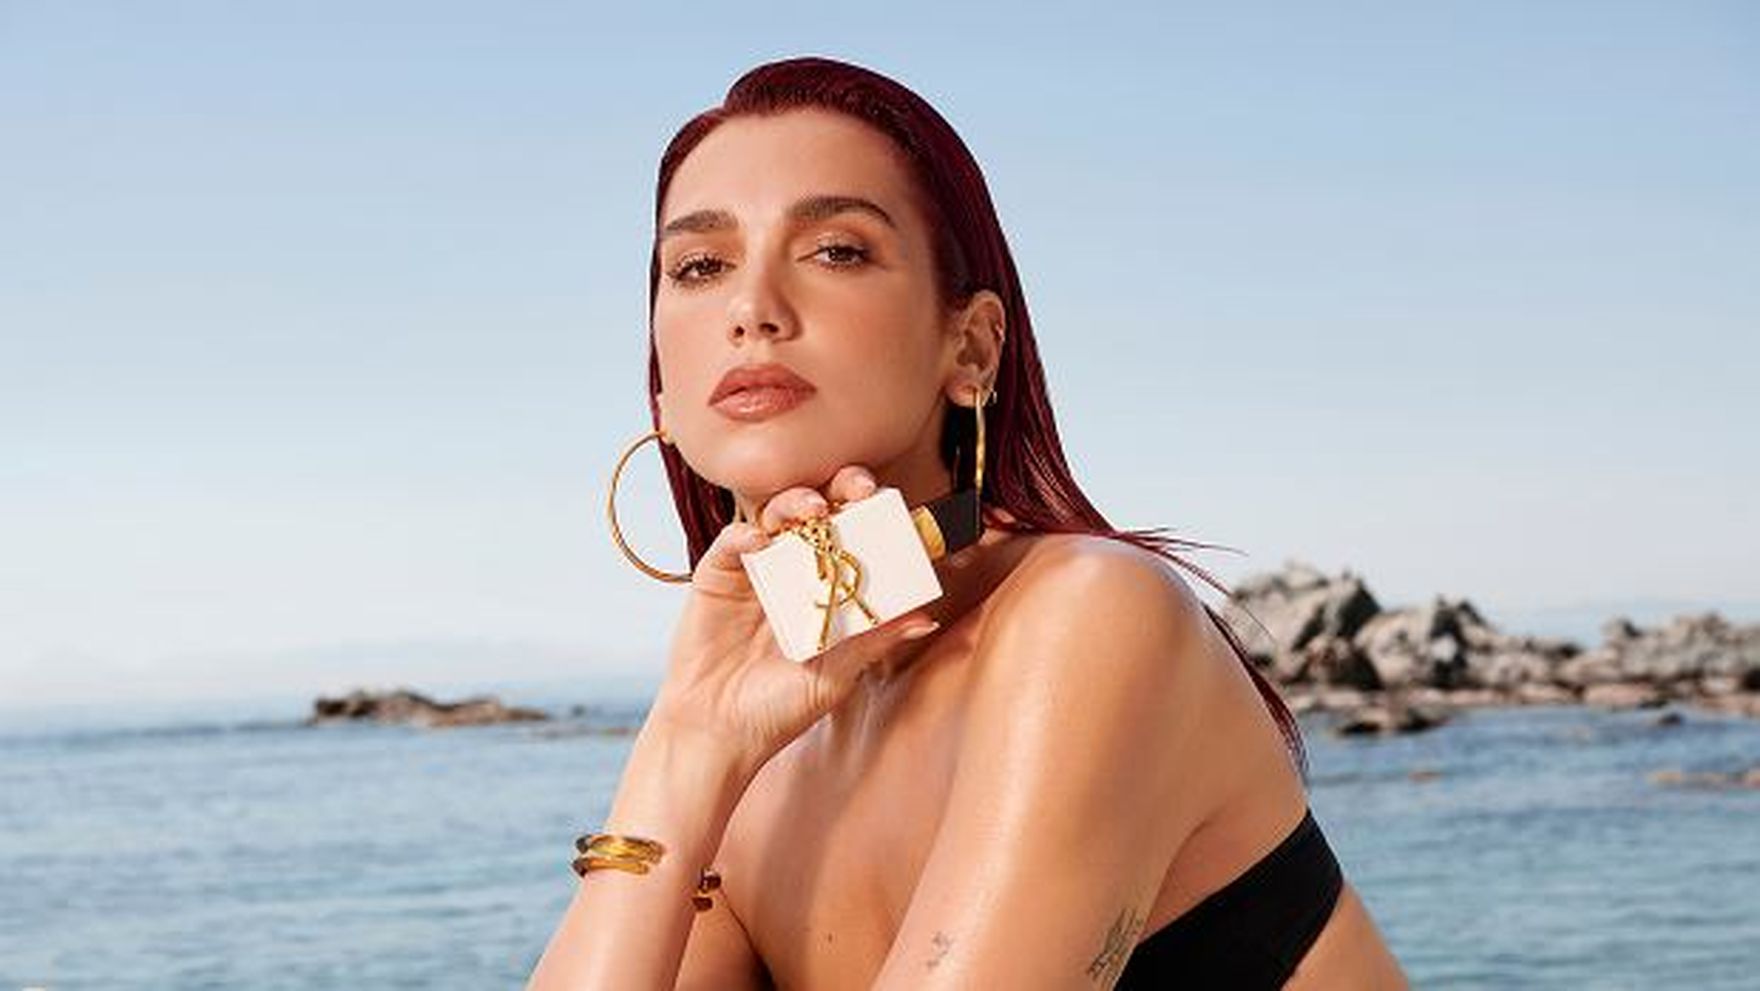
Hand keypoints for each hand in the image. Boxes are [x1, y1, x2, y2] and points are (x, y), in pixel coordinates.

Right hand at [648, 465, 939, 773]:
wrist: (719, 732)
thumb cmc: (778, 709)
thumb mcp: (836, 675)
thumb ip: (875, 642)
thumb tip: (926, 620)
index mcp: (827, 588)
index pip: (856, 536)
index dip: (875, 516)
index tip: (897, 507)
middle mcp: (794, 569)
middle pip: (820, 512)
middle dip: (842, 490)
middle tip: (860, 488)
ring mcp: (756, 569)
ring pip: (776, 515)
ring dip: (797, 503)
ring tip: (815, 509)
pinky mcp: (717, 574)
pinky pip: (732, 541)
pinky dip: (746, 534)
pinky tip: (760, 540)